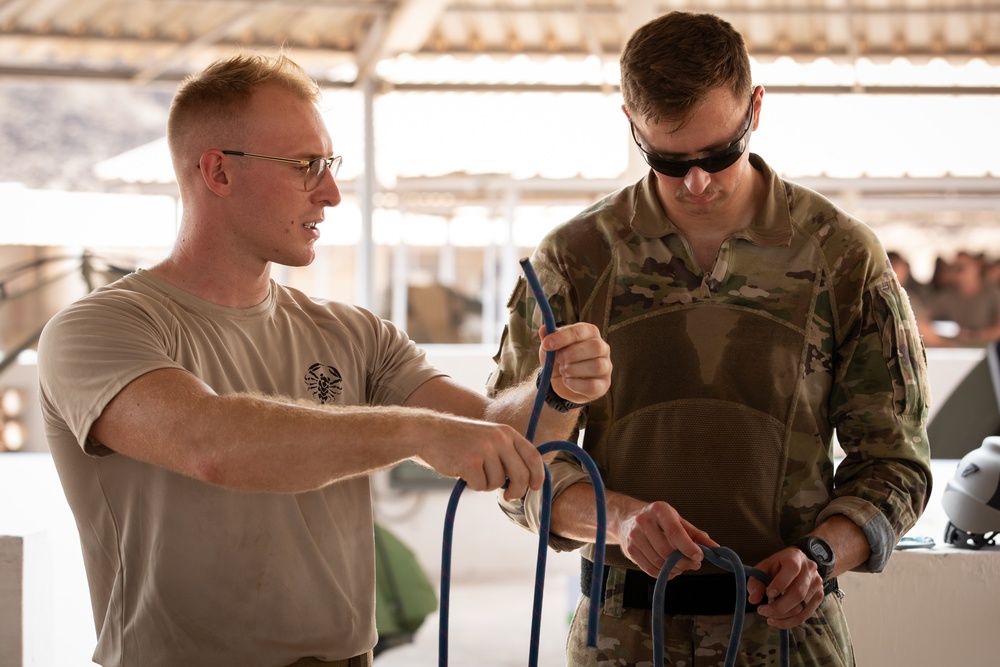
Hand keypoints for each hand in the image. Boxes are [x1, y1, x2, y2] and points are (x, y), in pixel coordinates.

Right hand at [414, 416, 544, 501]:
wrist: (429, 433)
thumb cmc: (460, 440)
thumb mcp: (489, 437)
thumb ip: (507, 453)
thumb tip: (525, 481)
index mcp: (506, 432)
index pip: (532, 456)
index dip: (538, 475)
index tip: (536, 487)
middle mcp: (499, 439)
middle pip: (520, 475)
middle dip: (516, 490)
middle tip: (508, 495)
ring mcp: (485, 449)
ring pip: (498, 483)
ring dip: (487, 484)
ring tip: (473, 470)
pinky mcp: (471, 462)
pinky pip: (481, 486)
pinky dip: (473, 485)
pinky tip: (463, 471)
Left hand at [538, 323, 610, 403]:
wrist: (561, 381)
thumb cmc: (559, 358)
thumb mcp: (551, 346)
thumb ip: (548, 337)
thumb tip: (543, 329)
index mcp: (590, 333)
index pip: (581, 330)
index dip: (563, 337)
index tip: (547, 344)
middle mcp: (602, 348)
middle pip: (595, 347)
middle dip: (571, 354)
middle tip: (558, 359)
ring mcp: (606, 367)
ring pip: (597, 366)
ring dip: (573, 369)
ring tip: (562, 370)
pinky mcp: (603, 385)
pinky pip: (593, 385)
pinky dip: (575, 384)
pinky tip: (567, 381)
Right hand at [615, 499, 717, 578]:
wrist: (627, 518)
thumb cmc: (657, 519)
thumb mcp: (677, 520)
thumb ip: (696, 535)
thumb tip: (715, 548)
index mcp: (659, 510)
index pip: (675, 532)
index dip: (689, 548)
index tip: (699, 556)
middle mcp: (644, 521)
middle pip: (666, 550)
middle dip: (683, 562)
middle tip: (693, 564)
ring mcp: (634, 536)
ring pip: (658, 562)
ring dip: (674, 569)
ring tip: (682, 566)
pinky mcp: (629, 550)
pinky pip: (649, 569)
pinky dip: (663, 574)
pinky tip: (670, 570)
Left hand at [748, 547, 825, 628]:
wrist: (799, 563)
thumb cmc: (778, 565)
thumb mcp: (764, 567)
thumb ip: (756, 581)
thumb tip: (753, 600)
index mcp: (795, 557)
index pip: (792, 569)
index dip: (779, 584)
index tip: (767, 594)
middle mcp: (809, 570)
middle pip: (797, 593)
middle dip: (778, 607)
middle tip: (762, 611)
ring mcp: (817, 584)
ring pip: (802, 607)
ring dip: (783, 617)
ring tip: (769, 618)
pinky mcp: (820, 596)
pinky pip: (806, 614)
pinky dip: (791, 621)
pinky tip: (778, 621)